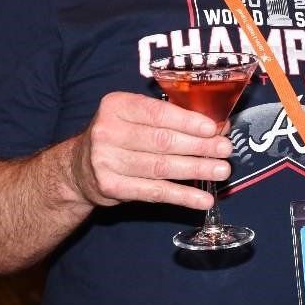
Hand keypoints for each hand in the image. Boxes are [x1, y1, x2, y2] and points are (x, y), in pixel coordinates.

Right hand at [67, 92, 232, 210]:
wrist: (80, 167)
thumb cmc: (119, 135)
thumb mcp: (135, 116)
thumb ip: (169, 118)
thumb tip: (216, 126)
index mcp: (116, 106)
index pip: (158, 113)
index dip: (188, 122)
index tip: (213, 129)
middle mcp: (107, 132)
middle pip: (162, 141)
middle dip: (198, 146)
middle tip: (225, 149)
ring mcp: (107, 162)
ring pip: (161, 167)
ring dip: (196, 170)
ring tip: (221, 170)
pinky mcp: (112, 188)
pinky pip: (154, 192)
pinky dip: (182, 196)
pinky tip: (202, 198)